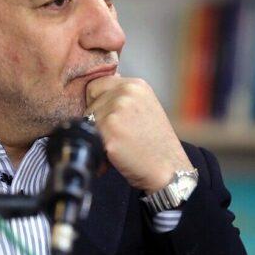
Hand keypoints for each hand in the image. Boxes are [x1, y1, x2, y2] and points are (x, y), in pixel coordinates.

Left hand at [86, 76, 193, 193]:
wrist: (168, 169)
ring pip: (87, 120)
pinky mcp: (109, 130)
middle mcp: (125, 93)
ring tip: (119, 144)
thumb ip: (122, 95)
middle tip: (120, 135)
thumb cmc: (155, 143)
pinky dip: (97, 147)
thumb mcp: (145, 107)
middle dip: (97, 119)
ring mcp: (116, 110)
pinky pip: (88, 136)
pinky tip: (115, 153)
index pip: (95, 85)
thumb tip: (93, 90)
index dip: (97, 103)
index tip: (110, 117)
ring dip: (97, 134)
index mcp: (135, 85)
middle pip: (90, 103)